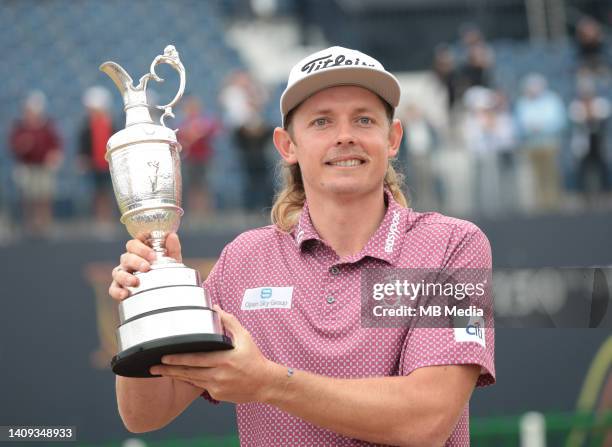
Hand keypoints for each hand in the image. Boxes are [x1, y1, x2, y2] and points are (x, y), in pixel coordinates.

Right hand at [108, 232, 181, 300]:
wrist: (166, 291)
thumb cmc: (165, 271)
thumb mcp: (172, 260)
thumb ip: (172, 248)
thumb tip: (171, 236)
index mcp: (139, 252)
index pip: (134, 244)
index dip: (141, 247)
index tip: (152, 255)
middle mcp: (129, 261)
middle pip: (126, 257)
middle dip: (136, 261)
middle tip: (146, 267)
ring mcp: (122, 274)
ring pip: (118, 272)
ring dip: (125, 276)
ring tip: (135, 282)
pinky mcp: (119, 288)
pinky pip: (113, 289)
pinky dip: (117, 291)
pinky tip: (125, 294)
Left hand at [150, 305, 275, 403]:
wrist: (265, 383)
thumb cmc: (254, 359)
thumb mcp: (245, 337)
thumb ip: (229, 322)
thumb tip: (216, 308)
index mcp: (223, 360)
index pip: (195, 359)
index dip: (178, 358)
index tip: (164, 355)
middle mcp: (218, 375)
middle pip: (188, 372)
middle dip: (169, 369)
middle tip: (153, 366)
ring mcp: (216, 387)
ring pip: (191, 381)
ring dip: (175, 376)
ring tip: (161, 372)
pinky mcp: (217, 394)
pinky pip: (200, 386)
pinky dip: (189, 381)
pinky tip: (180, 376)